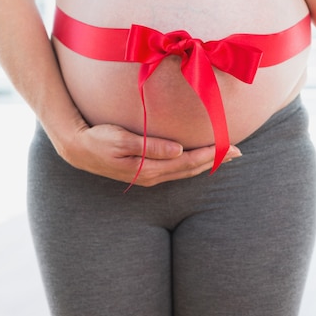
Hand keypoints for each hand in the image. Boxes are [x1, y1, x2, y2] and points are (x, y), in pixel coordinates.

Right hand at [60, 122, 241, 186]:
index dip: (210, 155)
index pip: (188, 162)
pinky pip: (175, 170)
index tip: (230, 147)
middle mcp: (153, 175)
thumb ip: (151, 145)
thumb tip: (178, 151)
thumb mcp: (122, 139)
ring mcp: (149, 176)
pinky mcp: (145, 172)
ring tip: (223, 156)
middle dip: (214, 160)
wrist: (78, 149)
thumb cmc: (99, 140)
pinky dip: (191, 164)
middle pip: (191, 169)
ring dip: (205, 163)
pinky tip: (198, 159)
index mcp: (150, 168)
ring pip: (185, 171)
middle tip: (237, 152)